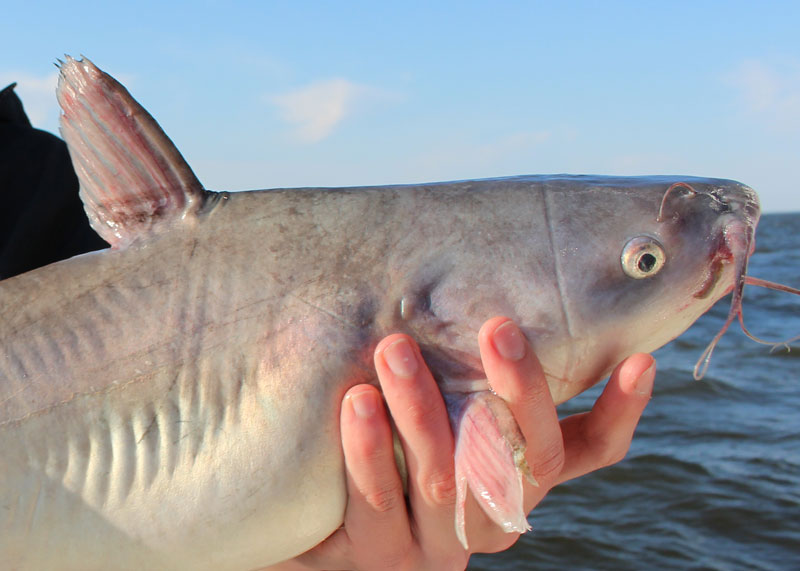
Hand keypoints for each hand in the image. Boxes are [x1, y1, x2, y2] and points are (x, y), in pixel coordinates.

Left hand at [270, 317, 654, 569]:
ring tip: (395, 349)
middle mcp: (492, 517)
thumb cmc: (395, 449)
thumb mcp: (442, 415)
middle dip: (519, 393)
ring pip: (447, 479)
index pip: (588, 453)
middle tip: (499, 327)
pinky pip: (379, 504)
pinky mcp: (380, 558)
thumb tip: (482, 283)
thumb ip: (464, 377)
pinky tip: (358, 402)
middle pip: (528, 462)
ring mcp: (438, 545)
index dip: (619, 413)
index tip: (642, 359)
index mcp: (519, 481)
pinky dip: (369, 451)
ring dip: (423, 410)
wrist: (330, 530)